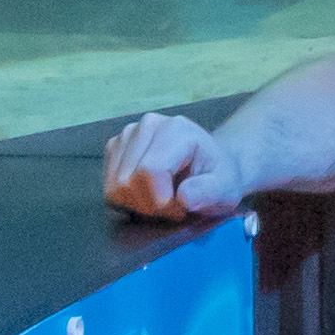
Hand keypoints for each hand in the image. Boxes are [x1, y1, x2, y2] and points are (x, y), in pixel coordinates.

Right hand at [103, 109, 231, 223]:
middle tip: (172, 206)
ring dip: (137, 204)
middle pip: (127, 182)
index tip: (181, 209)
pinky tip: (147, 194)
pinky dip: (126, 200)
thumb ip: (209, 192)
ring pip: (114, 187)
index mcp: (175, 129)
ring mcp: (127, 135)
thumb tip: (183, 198)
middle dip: (149, 205)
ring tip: (161, 199)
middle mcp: (147, 125)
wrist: (208, 164)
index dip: (162, 202)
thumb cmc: (217, 176)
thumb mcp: (226, 188)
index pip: (149, 171)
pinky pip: (108, 189)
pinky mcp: (115, 148)